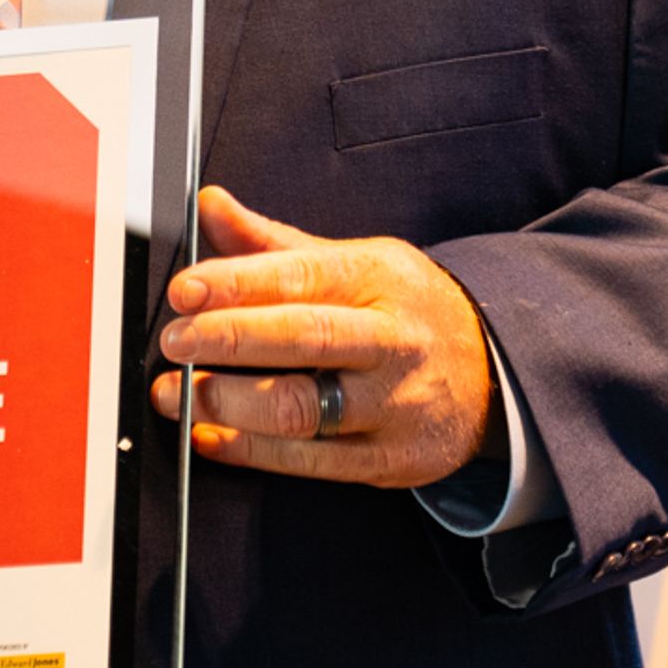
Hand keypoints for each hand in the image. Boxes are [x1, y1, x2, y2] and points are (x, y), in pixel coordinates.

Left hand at [146, 185, 495, 487]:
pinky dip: (251, 452)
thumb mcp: (356, 262)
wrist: (492, 373)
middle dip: (228, 339)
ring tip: (181, 395)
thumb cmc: (406, 312)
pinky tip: (213, 437)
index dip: (237, 283)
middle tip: (175, 342)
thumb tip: (210, 206)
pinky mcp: (391, 457)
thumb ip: (274, 243)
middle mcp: (392, 339)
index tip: (184, 290)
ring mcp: (395, 403)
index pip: (302, 276)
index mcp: (379, 278)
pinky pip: (311, 462)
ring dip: (228, 404)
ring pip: (302, 408)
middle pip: (303, 339)